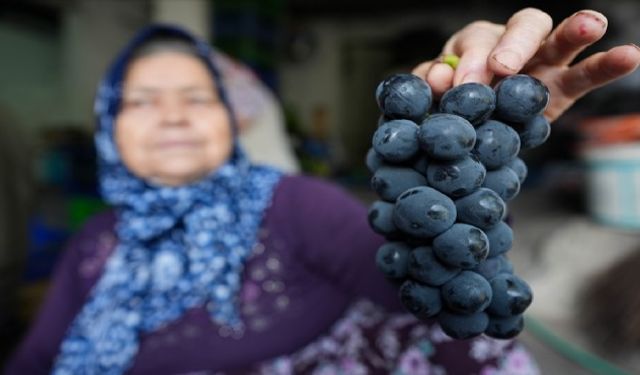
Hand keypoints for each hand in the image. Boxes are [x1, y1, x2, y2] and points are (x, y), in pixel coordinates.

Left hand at [413, 8, 639, 121]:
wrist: (473, 133)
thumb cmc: (452, 105)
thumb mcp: (436, 95)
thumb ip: (434, 83)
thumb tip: (440, 79)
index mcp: (477, 44)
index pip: (477, 41)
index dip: (470, 61)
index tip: (461, 86)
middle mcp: (513, 46)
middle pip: (522, 27)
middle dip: (514, 43)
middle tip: (502, 67)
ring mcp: (543, 64)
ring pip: (561, 40)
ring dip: (575, 31)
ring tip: (592, 24)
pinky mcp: (564, 88)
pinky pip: (587, 74)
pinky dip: (607, 66)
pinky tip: (630, 55)